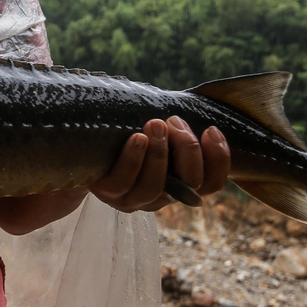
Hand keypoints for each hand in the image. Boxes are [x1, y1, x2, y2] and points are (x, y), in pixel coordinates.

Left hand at [89, 117, 229, 212]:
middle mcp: (160, 197)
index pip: (211, 183)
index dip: (219, 159)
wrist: (87, 147)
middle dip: (187, 148)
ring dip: (159, 153)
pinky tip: (137, 138)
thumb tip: (195, 106)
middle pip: (188, 183)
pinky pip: (123, 182)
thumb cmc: (130, 132)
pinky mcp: (107, 194)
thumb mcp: (159, 130)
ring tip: (155, 124)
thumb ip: (178, 127)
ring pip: (154, 187)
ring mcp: (133, 199)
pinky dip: (133, 159)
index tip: (211, 129)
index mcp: (180, 185)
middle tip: (174, 121)